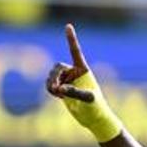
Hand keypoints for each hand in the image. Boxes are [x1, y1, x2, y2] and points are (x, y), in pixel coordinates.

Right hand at [46, 23, 122, 141]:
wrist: (95, 119)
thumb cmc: (96, 108)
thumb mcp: (88, 100)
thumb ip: (74, 93)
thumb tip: (60, 89)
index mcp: (83, 71)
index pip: (75, 52)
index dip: (71, 39)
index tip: (68, 26)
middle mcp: (75, 73)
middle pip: (57, 67)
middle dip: (54, 76)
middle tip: (56, 89)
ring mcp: (69, 81)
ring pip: (52, 76)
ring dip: (50, 83)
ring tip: (57, 94)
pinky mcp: (64, 90)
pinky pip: (51, 85)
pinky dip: (50, 89)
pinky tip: (57, 96)